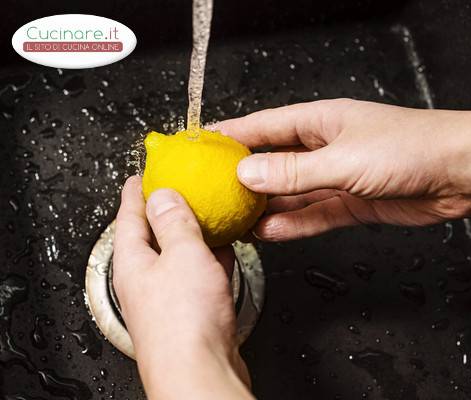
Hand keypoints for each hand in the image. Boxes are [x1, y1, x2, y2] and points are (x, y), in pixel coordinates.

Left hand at [113, 176, 253, 399]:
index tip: (140, 176)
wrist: (201, 373)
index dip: (135, 191)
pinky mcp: (190, 310)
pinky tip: (223, 249)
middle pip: (152, 234)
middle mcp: (146, 280)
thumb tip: (163, 196)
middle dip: (163, 210)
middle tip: (176, 190)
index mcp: (133, 262)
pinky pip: (198, 273)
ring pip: (178, 254)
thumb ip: (173, 222)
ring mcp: (168, 296)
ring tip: (204, 214)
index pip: (128, 215)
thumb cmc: (184, 324)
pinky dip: (209, 257)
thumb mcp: (182, 255)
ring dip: (190, 234)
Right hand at [212, 99, 470, 240]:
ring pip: (290, 194)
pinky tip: (269, 232)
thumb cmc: (411, 148)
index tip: (202, 147)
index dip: (230, 136)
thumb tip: (248, 172)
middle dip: (244, 177)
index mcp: (318, 122)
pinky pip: (311, 215)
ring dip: (265, 207)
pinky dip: (291, 225)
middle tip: (214, 192)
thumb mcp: (342, 159)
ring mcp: (334, 177)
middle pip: (272, 162)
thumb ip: (293, 171)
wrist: (457, 174)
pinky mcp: (348, 203)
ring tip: (236, 220)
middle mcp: (322, 147)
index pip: (262, 126)